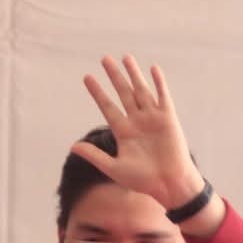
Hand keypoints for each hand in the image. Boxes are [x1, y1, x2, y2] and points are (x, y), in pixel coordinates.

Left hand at [71, 55, 209, 217]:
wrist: (169, 185)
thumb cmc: (143, 180)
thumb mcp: (114, 168)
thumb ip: (95, 155)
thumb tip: (72, 146)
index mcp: (123, 131)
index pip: (107, 106)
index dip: (97, 92)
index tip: (87, 77)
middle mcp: (137, 121)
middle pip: (123, 93)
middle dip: (114, 76)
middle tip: (104, 59)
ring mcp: (152, 118)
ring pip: (141, 91)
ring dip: (134, 74)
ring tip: (125, 57)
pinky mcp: (168, 118)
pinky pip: (163, 97)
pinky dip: (159, 83)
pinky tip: (153, 69)